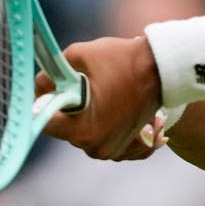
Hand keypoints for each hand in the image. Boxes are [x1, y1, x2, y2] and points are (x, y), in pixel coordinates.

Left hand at [37, 36, 162, 160]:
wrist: (163, 68)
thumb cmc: (122, 60)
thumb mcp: (79, 54)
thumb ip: (52, 71)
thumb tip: (41, 83)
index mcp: (83, 129)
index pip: (45, 122)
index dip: (44, 101)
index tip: (52, 86)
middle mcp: (96, 147)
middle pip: (66, 128)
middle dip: (69, 106)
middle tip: (84, 82)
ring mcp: (113, 151)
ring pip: (84, 133)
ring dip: (87, 114)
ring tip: (104, 91)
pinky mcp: (126, 148)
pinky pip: (104, 139)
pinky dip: (105, 124)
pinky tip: (115, 104)